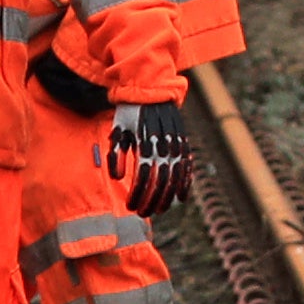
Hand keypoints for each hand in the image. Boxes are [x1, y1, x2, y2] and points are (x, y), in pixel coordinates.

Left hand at [109, 96, 191, 218]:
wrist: (153, 90)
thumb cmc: (130, 113)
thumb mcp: (118, 130)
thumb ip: (116, 154)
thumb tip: (118, 178)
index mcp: (146, 141)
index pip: (144, 175)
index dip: (138, 194)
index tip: (130, 206)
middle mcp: (164, 144)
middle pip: (161, 180)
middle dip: (151, 200)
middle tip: (142, 213)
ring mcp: (177, 144)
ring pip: (175, 177)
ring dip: (168, 197)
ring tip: (159, 210)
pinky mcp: (184, 143)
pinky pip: (187, 167)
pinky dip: (186, 183)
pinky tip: (181, 198)